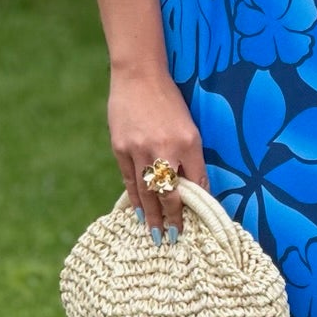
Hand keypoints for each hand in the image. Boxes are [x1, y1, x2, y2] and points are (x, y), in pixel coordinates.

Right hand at [109, 65, 207, 240]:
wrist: (139, 77)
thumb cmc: (169, 103)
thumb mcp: (189, 128)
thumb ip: (192, 158)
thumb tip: (195, 188)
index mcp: (188, 143)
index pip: (196, 182)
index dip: (196, 205)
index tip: (196, 224)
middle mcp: (164, 149)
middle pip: (169, 193)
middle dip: (172, 218)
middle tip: (173, 239)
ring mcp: (139, 150)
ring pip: (147, 191)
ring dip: (151, 215)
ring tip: (155, 235)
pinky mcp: (120, 148)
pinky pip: (129, 180)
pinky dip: (134, 198)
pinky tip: (138, 212)